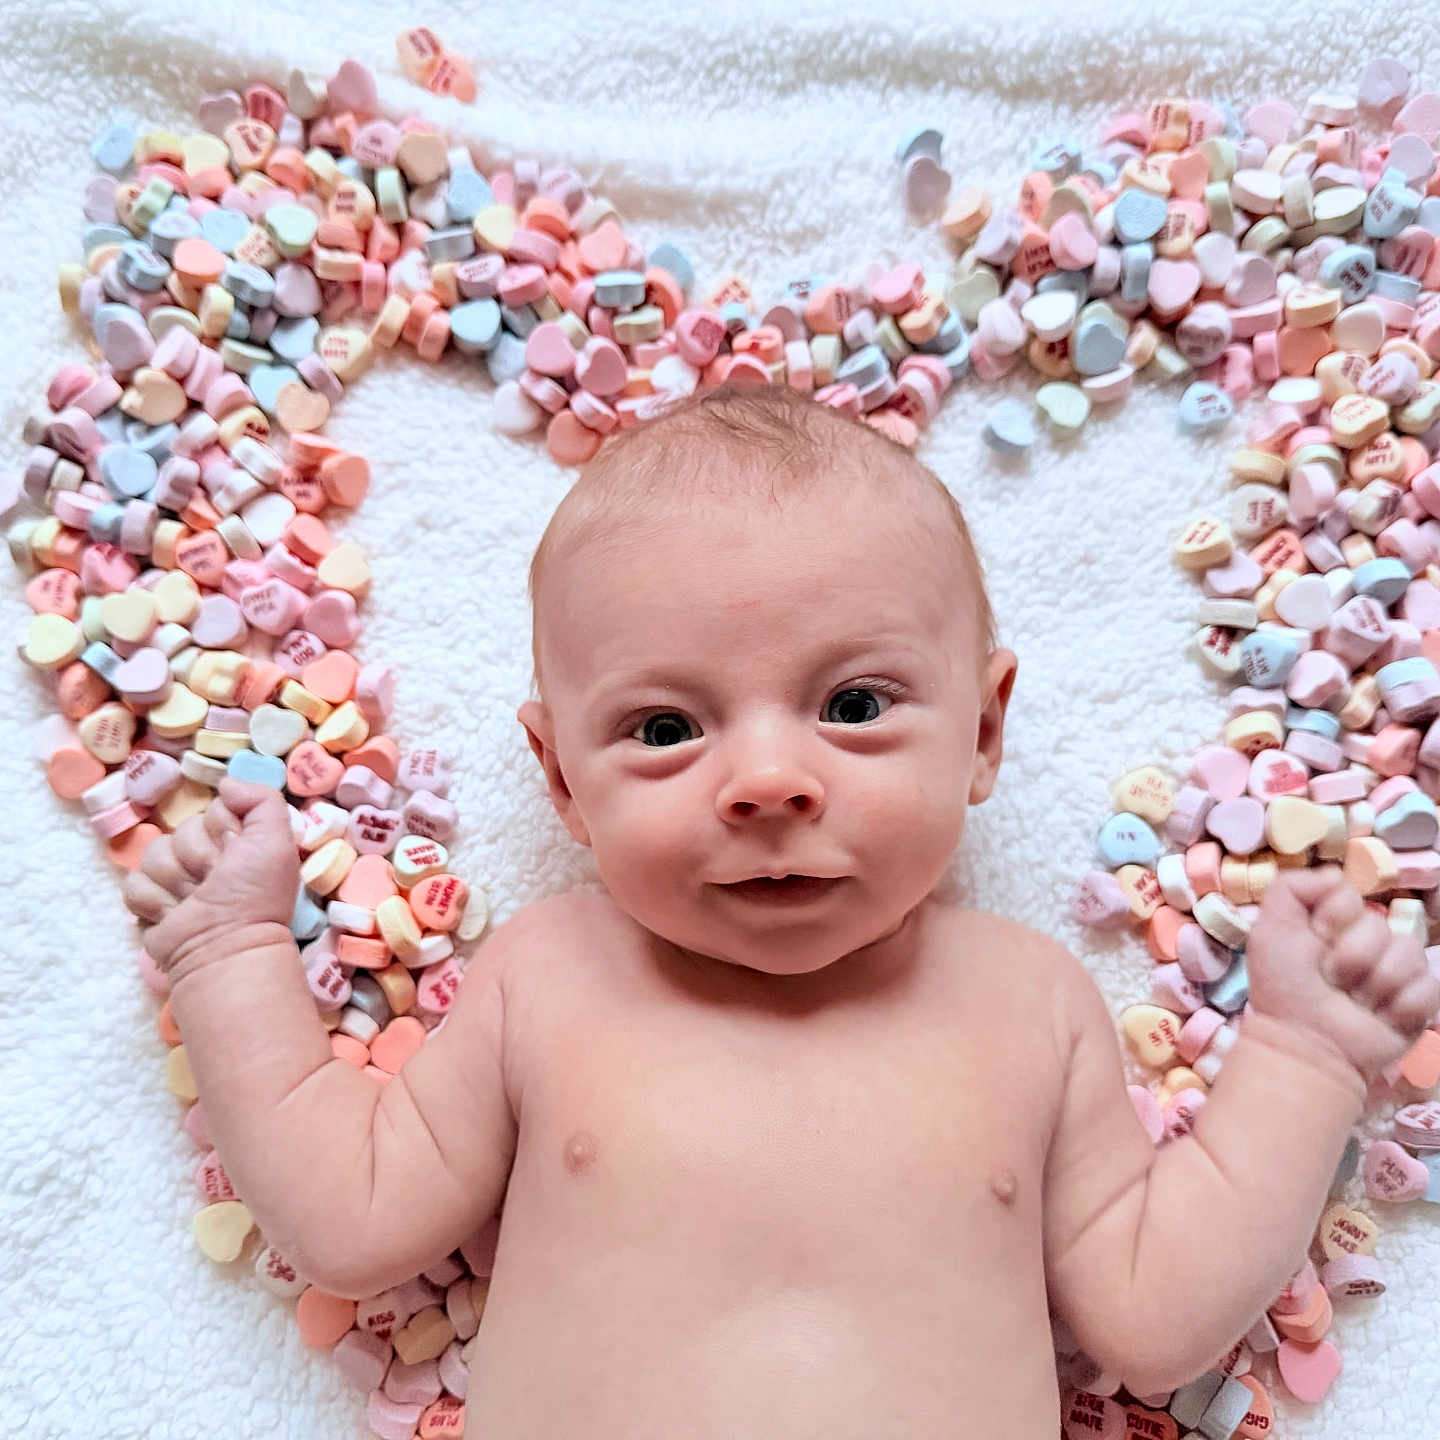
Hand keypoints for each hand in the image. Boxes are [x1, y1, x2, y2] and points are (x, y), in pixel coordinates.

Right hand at [122, 779, 299, 973]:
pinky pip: (134, 883)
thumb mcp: (274, 841)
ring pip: (154, 854)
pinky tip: (174, 915)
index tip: (237, 853)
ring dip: (177, 882)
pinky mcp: (148, 901)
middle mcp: (205, 857)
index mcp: (236, 842)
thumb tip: (226, 782)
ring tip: (196, 901)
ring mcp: (174, 879)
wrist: (223, 946)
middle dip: (200, 858)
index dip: (224, 830)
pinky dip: (154, 901)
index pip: (213, 811)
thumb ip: (261, 800)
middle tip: (216, 881)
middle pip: (181, 831)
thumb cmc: (254, 894)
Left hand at [1245, 866, 1439, 1082]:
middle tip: (1330, 980)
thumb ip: (1291, 888)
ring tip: (1353, 1000)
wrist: (1306, 1044)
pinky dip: (1400, 1005)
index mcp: (1337, 922)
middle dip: (1349, 957)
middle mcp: (1371, 941)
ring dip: (1373, 983)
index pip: (1349, 895)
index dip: (1330, 919)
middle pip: (1379, 925)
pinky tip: (1379, 1016)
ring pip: (1407, 952)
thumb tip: (1335, 873)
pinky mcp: (1421, 1001)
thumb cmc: (1285, 988)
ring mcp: (1398, 970)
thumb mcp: (1271, 931)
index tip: (1312, 942)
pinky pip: (1427, 986)